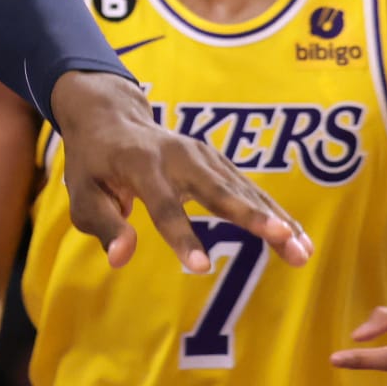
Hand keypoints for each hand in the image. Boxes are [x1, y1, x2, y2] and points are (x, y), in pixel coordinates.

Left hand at [51, 71, 313, 271]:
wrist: (112, 116)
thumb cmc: (94, 163)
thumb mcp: (83, 193)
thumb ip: (103, 224)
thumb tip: (121, 257)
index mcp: (140, 162)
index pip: (163, 205)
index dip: (182, 236)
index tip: (202, 269)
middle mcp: (178, 154)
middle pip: (219, 189)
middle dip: (252, 216)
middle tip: (284, 240)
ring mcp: (203, 155)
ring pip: (244, 189)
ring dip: (276, 220)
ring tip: (303, 252)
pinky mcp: (218, 162)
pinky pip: (250, 189)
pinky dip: (275, 213)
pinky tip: (300, 240)